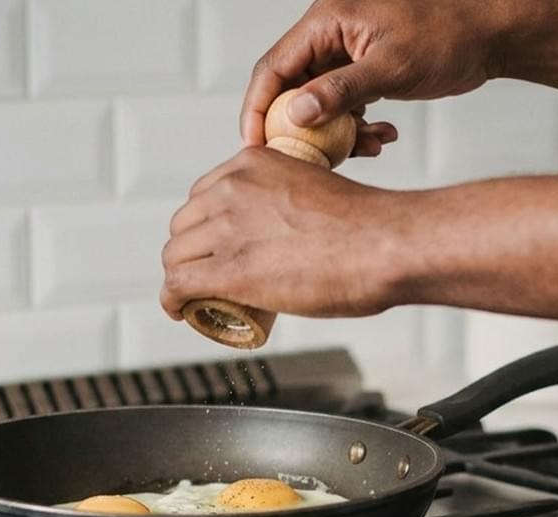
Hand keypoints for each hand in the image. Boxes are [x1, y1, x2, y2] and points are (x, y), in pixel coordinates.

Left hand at [160, 148, 406, 319]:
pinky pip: (177, 285)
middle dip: (193, 252)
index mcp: (254, 164)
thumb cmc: (370, 227)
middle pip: (185, 224)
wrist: (385, 245)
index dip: (207, 228)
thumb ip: (304, 199)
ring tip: (199, 298)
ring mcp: (227, 229)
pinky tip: (178, 310)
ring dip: (182, 278)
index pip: (205, 195)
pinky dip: (171, 300)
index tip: (219, 248)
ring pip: (176, 256)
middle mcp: (232, 189)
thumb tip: (309, 230)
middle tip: (213, 276)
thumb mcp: (321, 189)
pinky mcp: (229, 269)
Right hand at [241, 0, 511, 148]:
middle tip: (309, 164)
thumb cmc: (447, 37)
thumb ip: (341, 90)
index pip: (273, 66)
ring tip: (369, 147)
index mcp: (326, 20)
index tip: (254, 147)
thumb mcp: (392, 67)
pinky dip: (359, 126)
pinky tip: (385, 136)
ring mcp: (348, 54)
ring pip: (320, 102)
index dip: (259, 108)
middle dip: (301, 129)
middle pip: (292, 88)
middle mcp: (330, 34)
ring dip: (337, 133)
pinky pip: (346, 105)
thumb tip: (296, 114)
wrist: (489, 35)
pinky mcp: (366, 71)